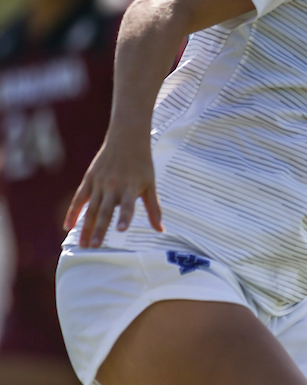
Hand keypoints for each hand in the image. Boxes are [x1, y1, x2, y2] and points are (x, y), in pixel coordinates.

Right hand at [63, 132, 162, 247]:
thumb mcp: (150, 184)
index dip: (124, 217)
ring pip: (90, 209)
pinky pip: (79, 199)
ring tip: (83, 244)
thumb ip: (154, 208)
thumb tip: (161, 230)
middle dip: (99, 229)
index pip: (128, 205)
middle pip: (105, 211)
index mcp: (130, 187)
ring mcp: (99, 183)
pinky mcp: (89, 179)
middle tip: (95, 247)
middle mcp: (113, 186)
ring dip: (85, 227)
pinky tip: (68, 226)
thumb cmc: (142, 163)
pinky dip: (73, 212)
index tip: (121, 229)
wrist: (127, 137)